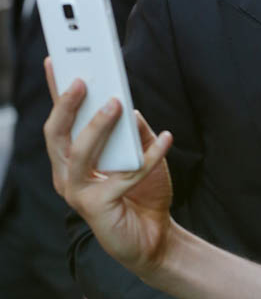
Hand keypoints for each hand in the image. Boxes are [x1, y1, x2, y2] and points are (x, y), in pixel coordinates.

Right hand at [42, 59, 173, 278]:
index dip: (55, 90)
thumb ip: (134, 132)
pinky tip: (168, 140)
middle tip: (84, 80)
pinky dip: (147, 158)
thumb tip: (129, 108)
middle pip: (56, 134)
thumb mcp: (144, 154)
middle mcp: (68, 173)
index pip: (60, 120)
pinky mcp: (95, 209)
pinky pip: (121, 177)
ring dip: (97, 127)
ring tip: (116, 104)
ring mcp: (77, 192)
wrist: (156, 238)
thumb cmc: (144, 194)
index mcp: (73, 157)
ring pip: (78, 153)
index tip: (55, 60)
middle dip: (67, 105)